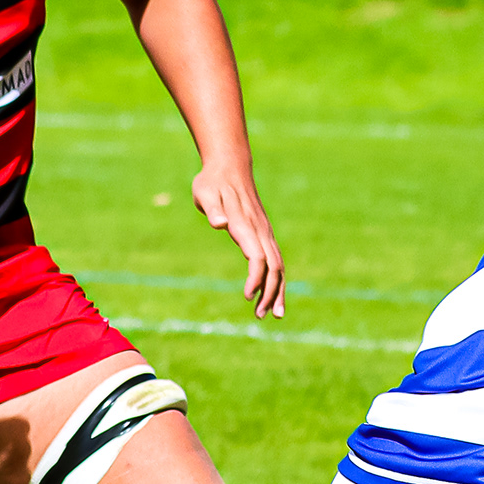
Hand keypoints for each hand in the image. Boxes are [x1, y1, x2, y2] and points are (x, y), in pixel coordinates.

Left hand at [194, 160, 285, 317]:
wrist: (229, 166)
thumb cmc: (212, 182)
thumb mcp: (205, 193)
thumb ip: (213, 209)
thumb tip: (219, 223)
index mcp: (245, 225)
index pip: (257, 257)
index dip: (256, 278)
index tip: (247, 296)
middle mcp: (260, 230)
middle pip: (273, 266)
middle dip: (270, 293)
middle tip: (260, 316)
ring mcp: (265, 232)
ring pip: (278, 265)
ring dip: (276, 290)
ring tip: (270, 314)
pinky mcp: (264, 234)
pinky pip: (275, 260)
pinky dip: (276, 279)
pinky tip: (271, 295)